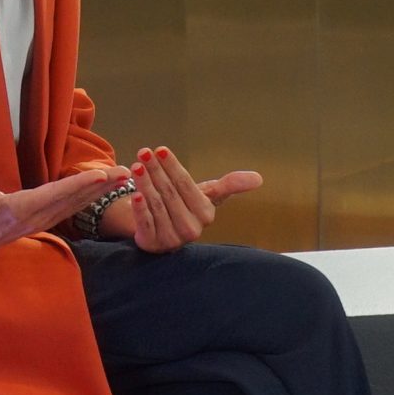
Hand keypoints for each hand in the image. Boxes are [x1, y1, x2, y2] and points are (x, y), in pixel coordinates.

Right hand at [0, 167, 132, 254]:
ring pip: (77, 203)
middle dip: (100, 186)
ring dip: (100, 191)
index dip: (78, 186)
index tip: (100, 175)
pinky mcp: (44, 219)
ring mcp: (43, 220)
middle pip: (74, 199)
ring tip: (122, 176)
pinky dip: (89, 196)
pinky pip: (72, 206)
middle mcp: (38, 217)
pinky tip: (103, 188)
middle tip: (126, 172)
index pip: (54, 195)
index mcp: (21, 210)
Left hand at [110, 146, 261, 252]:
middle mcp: (191, 229)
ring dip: (145, 183)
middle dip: (156, 171)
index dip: (174, 167)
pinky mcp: (153, 244)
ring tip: (136, 166)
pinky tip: (134, 194)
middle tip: (143, 152)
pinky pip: (146, 223)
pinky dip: (140, 209)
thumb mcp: (206, 195)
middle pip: (170, 194)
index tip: (161, 149)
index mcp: (205, 214)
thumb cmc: (184, 207)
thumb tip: (259, 178)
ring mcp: (171, 238)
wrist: (160, 231)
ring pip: (157, 205)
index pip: (187, 186)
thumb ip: (228, 186)